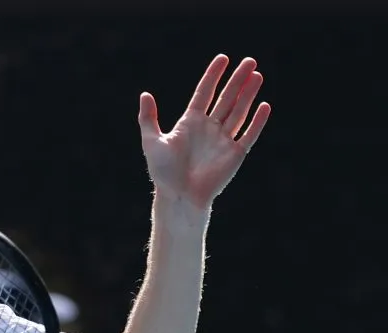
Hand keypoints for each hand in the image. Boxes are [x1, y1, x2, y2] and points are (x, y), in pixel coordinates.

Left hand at [138, 54, 271, 210]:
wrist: (178, 196)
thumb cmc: (163, 172)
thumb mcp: (151, 142)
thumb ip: (148, 118)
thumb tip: (145, 94)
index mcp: (190, 122)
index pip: (204, 93)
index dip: (213, 76)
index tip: (223, 58)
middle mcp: (208, 128)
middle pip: (226, 98)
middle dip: (237, 80)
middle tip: (250, 61)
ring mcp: (222, 140)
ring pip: (238, 112)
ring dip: (248, 94)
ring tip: (257, 75)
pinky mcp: (234, 154)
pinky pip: (248, 134)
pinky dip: (257, 121)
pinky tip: (264, 105)